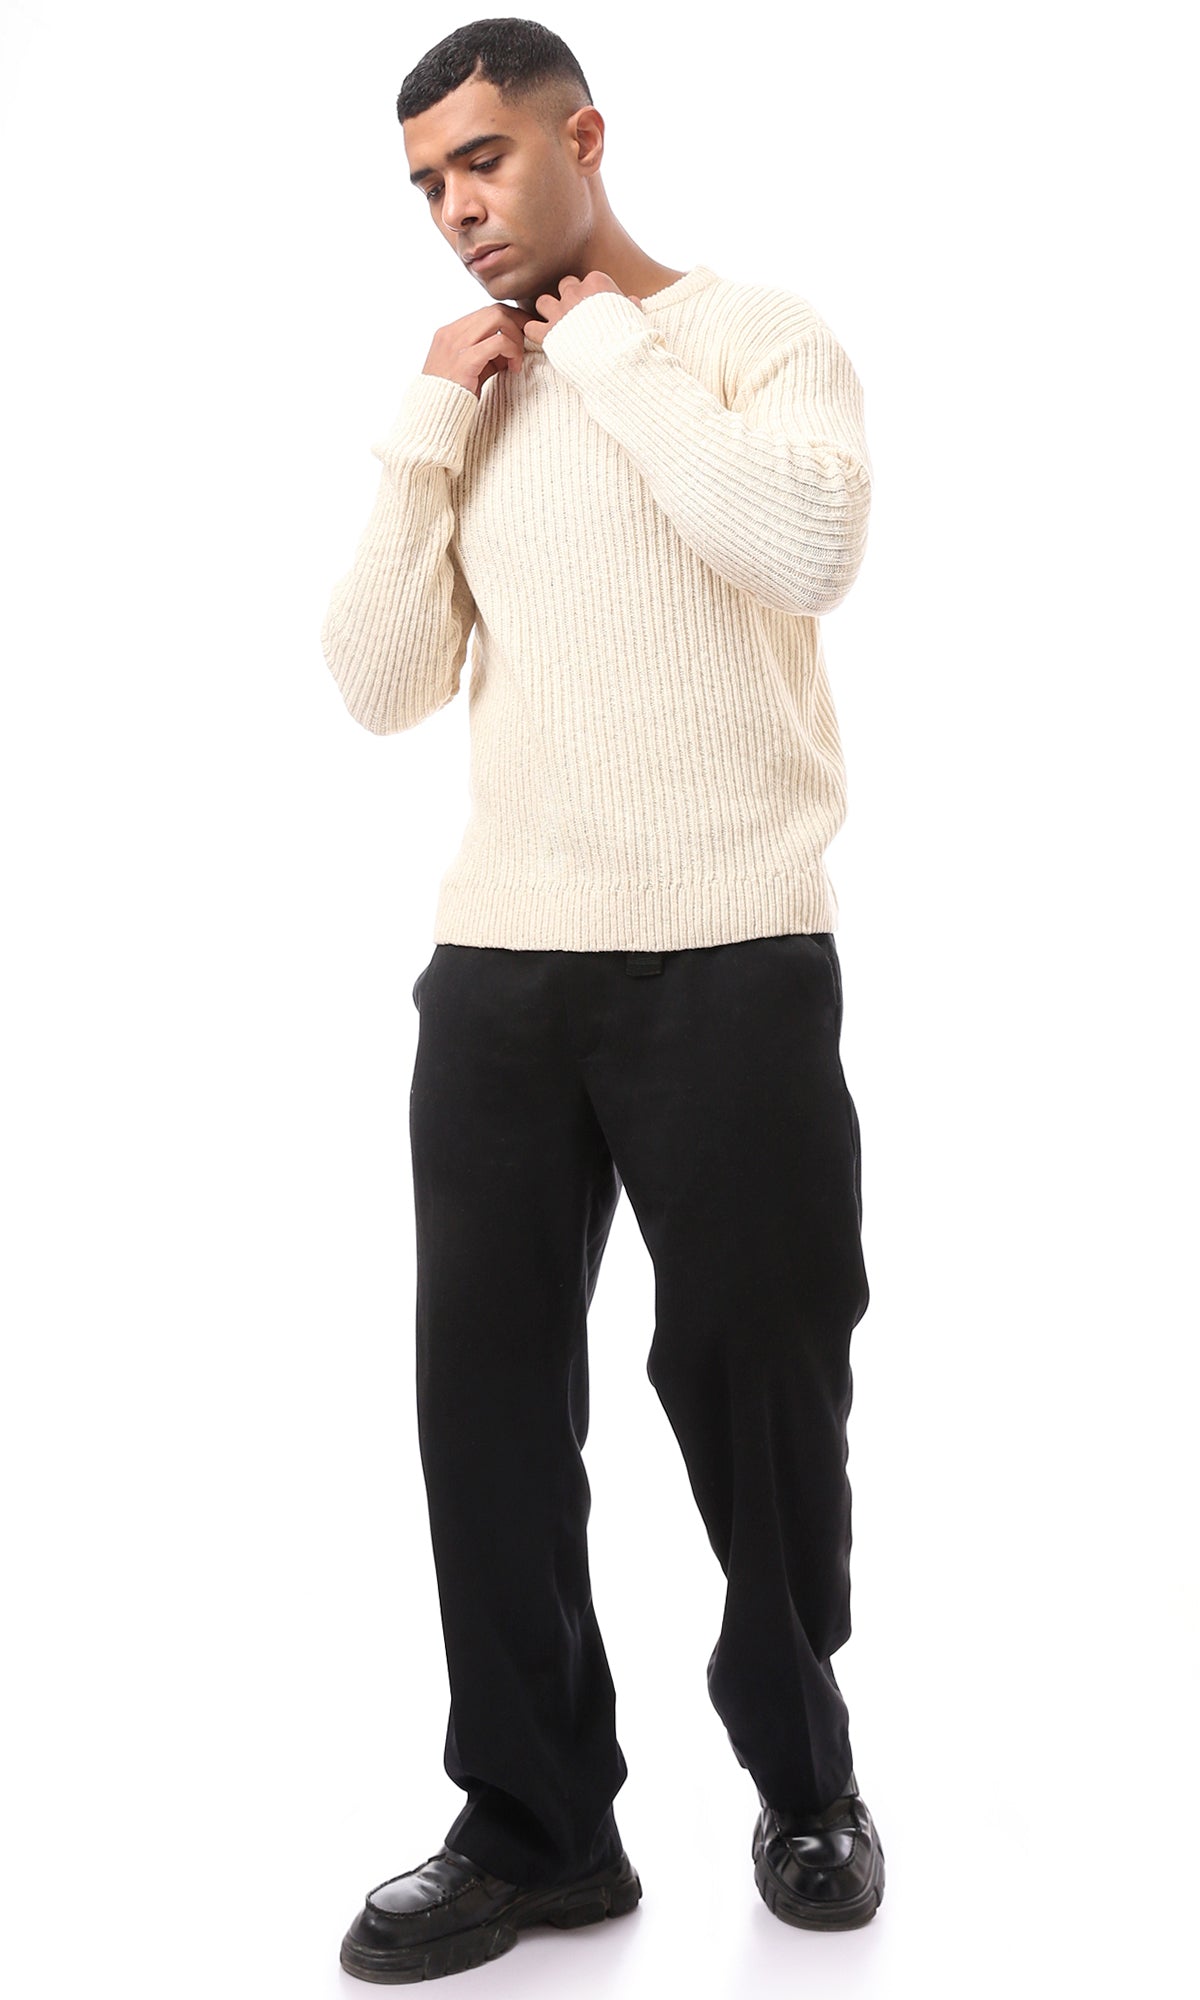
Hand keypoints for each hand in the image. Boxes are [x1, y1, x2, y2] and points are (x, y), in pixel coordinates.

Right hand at [422, 303, 533, 396]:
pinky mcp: (466, 359)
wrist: (435, 417)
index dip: (510, 319)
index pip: (486, 312)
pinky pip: (499, 341)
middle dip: (517, 323)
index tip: (523, 334)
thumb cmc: (453, 397)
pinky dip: (513, 351)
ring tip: (517, 360)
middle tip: (528, 343)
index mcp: (450, 332)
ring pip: (497, 319)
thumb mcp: (470, 369)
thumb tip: (512, 347)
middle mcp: (452, 333)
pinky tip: (513, 368)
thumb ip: (487, 355)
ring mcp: (457, 344)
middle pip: (494, 310)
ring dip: (515, 337)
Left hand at [523, 272, 643, 347]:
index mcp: (597, 283)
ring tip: (556, 325)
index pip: (587, 280)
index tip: (595, 310)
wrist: (619, 362)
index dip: (590, 296)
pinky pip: (530, 327)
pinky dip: (535, 332)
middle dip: (568, 298)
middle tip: (575, 316)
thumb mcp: (636, 317)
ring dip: (548, 312)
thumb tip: (632, 301)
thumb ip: (630, 306)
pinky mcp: (548, 334)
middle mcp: (575, 293)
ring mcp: (560, 313)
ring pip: (543, 302)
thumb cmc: (631, 340)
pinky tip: (542, 339)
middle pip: (564, 285)